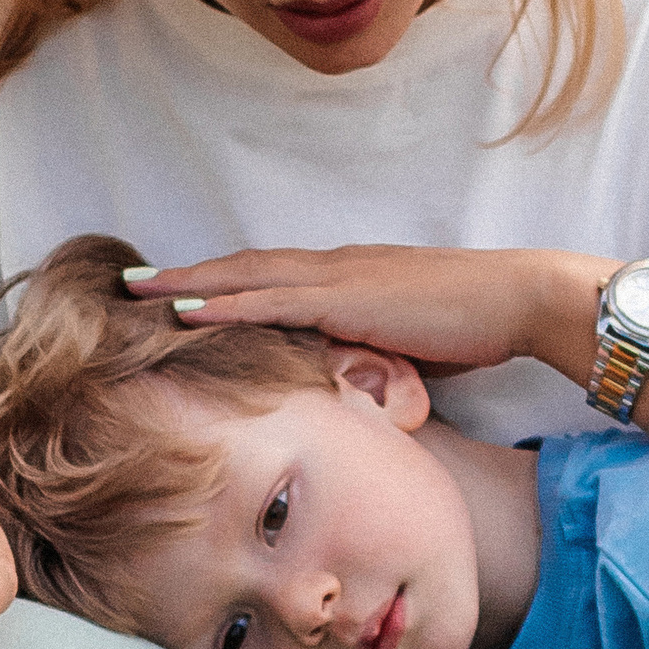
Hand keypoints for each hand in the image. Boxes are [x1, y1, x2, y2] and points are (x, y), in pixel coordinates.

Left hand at [123, 244, 594, 372]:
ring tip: (136, 289)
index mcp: (348, 275)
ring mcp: (336, 277)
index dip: (222, 281)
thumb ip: (374, 355)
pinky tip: (183, 311)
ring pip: (243, 276)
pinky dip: (221, 303)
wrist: (516, 299)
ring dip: (186, 282)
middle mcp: (333, 266)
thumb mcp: (411, 344)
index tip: (177, 291)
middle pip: (242, 267)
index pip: (270, 275)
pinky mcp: (344, 297)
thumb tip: (353, 383)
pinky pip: (268, 300)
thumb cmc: (476, 324)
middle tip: (131, 281)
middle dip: (184, 274)